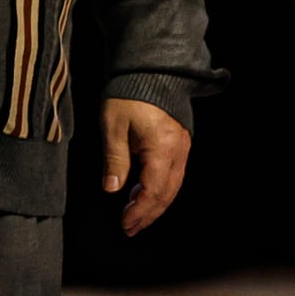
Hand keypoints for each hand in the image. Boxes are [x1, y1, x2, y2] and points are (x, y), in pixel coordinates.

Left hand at [101, 98, 190, 236]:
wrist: (150, 67)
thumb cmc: (130, 93)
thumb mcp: (114, 125)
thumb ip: (114, 159)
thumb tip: (112, 188)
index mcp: (162, 146)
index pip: (154, 190)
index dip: (140, 211)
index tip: (125, 223)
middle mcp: (178, 148)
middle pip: (167, 192)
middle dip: (149, 213)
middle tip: (130, 228)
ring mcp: (182, 144)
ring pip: (174, 184)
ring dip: (156, 203)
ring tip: (136, 215)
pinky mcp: (181, 140)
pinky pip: (175, 172)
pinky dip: (161, 187)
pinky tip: (144, 190)